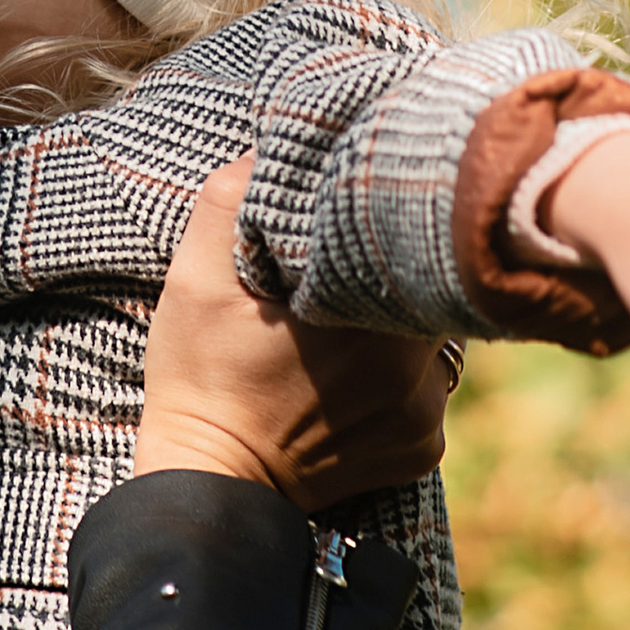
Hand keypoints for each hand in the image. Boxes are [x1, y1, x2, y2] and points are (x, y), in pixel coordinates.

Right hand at [137, 158, 451, 505]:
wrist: (208, 483)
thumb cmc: (200, 371)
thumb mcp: (198, 272)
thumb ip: (239, 194)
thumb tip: (279, 145)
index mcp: (370, 313)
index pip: (418, 240)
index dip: (394, 222)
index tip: (365, 216)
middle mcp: (416, 367)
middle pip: (429, 289)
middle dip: (396, 274)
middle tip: (349, 270)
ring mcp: (424, 414)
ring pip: (431, 339)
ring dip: (398, 327)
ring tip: (342, 331)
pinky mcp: (422, 449)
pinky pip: (425, 392)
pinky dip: (397, 381)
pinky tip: (346, 383)